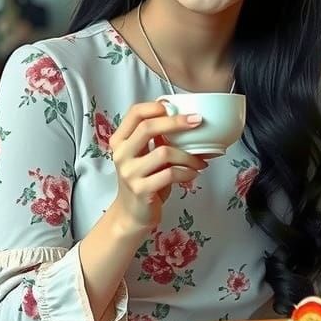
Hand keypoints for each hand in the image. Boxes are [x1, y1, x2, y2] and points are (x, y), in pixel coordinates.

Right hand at [107, 102, 207, 231]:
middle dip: (176, 122)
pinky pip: (170, 174)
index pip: (134, 113)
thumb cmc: (145, 180)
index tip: (176, 107)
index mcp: (121, 141)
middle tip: (197, 121)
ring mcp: (129, 173)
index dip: (155, 106)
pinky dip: (187, 172)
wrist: (132, 214)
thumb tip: (188, 120)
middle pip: (148, 127)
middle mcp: (121, 154)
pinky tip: (193, 174)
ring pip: (164, 152)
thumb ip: (158, 138)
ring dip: (188, 155)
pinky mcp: (141, 190)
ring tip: (200, 161)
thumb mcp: (148, 156)